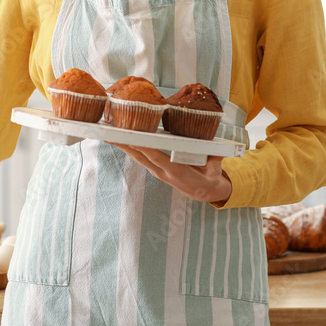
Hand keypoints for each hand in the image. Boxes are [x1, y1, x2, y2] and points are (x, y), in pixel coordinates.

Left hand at [113, 144, 231, 202]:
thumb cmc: (209, 178)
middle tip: (109, 133)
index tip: (131, 138)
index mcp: (175, 172)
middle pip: (140, 156)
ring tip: (107, 134)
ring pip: (137, 156)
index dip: (144, 148)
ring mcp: (157, 170)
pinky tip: (120, 140)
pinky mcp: (156, 168)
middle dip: (125, 145)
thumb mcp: (214, 171)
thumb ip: (214, 162)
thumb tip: (218, 153)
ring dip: (122, 146)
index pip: (156, 157)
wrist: (204, 192)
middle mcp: (162, 171)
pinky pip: (140, 157)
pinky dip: (130, 148)